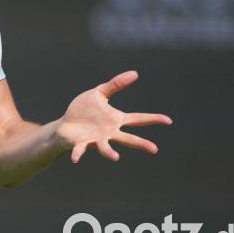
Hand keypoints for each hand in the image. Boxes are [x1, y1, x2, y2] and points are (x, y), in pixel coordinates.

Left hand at [55, 71, 171, 162]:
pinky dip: (78, 154)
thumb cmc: (84, 110)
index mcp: (115, 120)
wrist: (65, 125)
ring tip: (115, 157)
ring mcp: (96, 139)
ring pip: (106, 148)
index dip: (153, 119)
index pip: (138, 119)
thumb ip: (115, 84)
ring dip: (110, 153)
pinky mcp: (81, 144)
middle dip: (141, 144)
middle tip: (154, 149)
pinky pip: (80, 150)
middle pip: (128, 139)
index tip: (168, 120)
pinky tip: (75, 159)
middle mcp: (109, 132)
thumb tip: (135, 73)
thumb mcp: (98, 93)